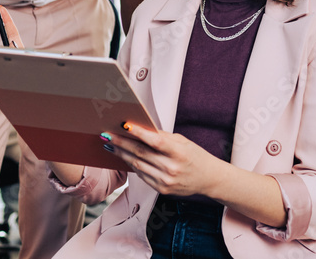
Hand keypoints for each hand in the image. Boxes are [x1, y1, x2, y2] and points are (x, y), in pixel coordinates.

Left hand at [105, 124, 222, 197]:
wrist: (208, 179)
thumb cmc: (195, 156)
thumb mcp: (183, 142)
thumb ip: (162, 137)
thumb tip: (140, 129)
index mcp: (179, 152)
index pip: (155, 142)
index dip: (139, 133)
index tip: (124, 124)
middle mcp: (171, 168)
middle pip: (141, 153)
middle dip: (121, 143)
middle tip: (107, 134)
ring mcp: (166, 181)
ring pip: (137, 165)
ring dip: (121, 154)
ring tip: (110, 144)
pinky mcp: (161, 189)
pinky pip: (142, 175)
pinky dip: (132, 165)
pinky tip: (124, 156)